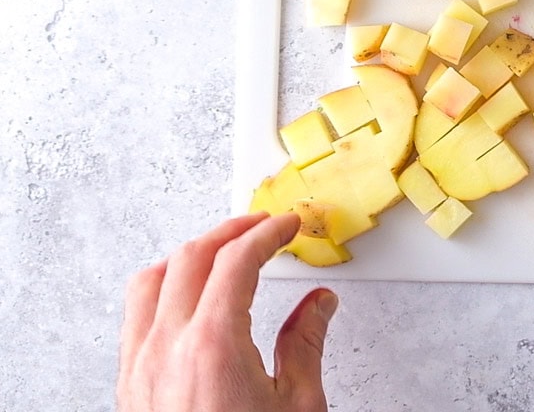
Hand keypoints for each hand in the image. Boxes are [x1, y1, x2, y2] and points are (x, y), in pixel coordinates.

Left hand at [118, 213, 336, 411]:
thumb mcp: (298, 406)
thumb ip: (304, 344)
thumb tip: (318, 305)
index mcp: (213, 343)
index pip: (237, 259)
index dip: (268, 233)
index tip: (288, 225)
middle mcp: (167, 347)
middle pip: (192, 256)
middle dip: (232, 231)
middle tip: (263, 227)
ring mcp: (140, 367)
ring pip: (151, 280)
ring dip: (190, 255)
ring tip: (222, 252)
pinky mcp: (129, 388)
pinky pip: (134, 317)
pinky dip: (162, 290)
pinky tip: (185, 298)